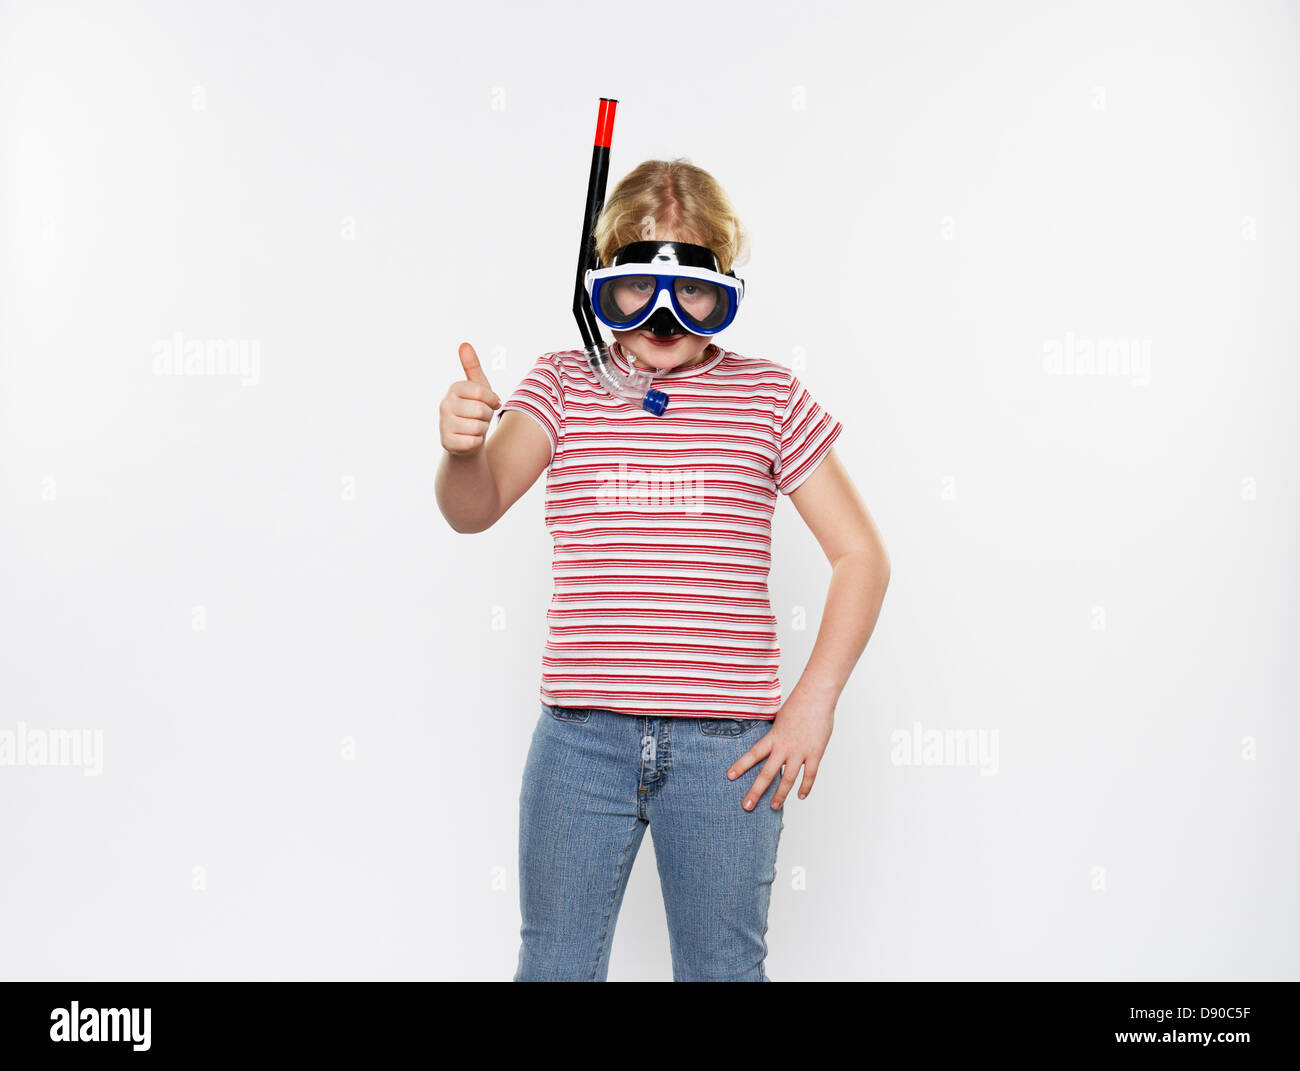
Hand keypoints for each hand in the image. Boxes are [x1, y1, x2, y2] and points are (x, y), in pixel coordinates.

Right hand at [440, 342, 501, 455]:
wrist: (466, 438)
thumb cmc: (475, 410)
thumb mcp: (478, 387)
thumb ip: (472, 367)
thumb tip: (464, 344)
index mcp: (455, 388)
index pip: (482, 392)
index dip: (492, 400)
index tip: (491, 402)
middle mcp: (445, 404)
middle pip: (481, 410)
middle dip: (487, 416)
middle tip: (481, 418)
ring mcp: (443, 423)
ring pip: (478, 427)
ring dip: (482, 430)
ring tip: (475, 428)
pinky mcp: (446, 442)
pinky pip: (472, 442)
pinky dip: (476, 442)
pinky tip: (469, 439)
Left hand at [727, 690, 834, 809]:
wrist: (817, 696)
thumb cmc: (798, 704)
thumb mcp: (779, 719)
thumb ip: (774, 734)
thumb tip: (768, 743)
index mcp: (773, 737)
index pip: (753, 754)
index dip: (741, 766)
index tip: (730, 776)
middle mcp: (784, 747)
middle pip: (767, 773)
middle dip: (756, 791)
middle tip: (747, 806)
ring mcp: (800, 751)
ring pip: (788, 779)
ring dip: (780, 794)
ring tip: (774, 807)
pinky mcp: (815, 753)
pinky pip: (810, 775)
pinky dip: (806, 787)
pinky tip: (800, 796)